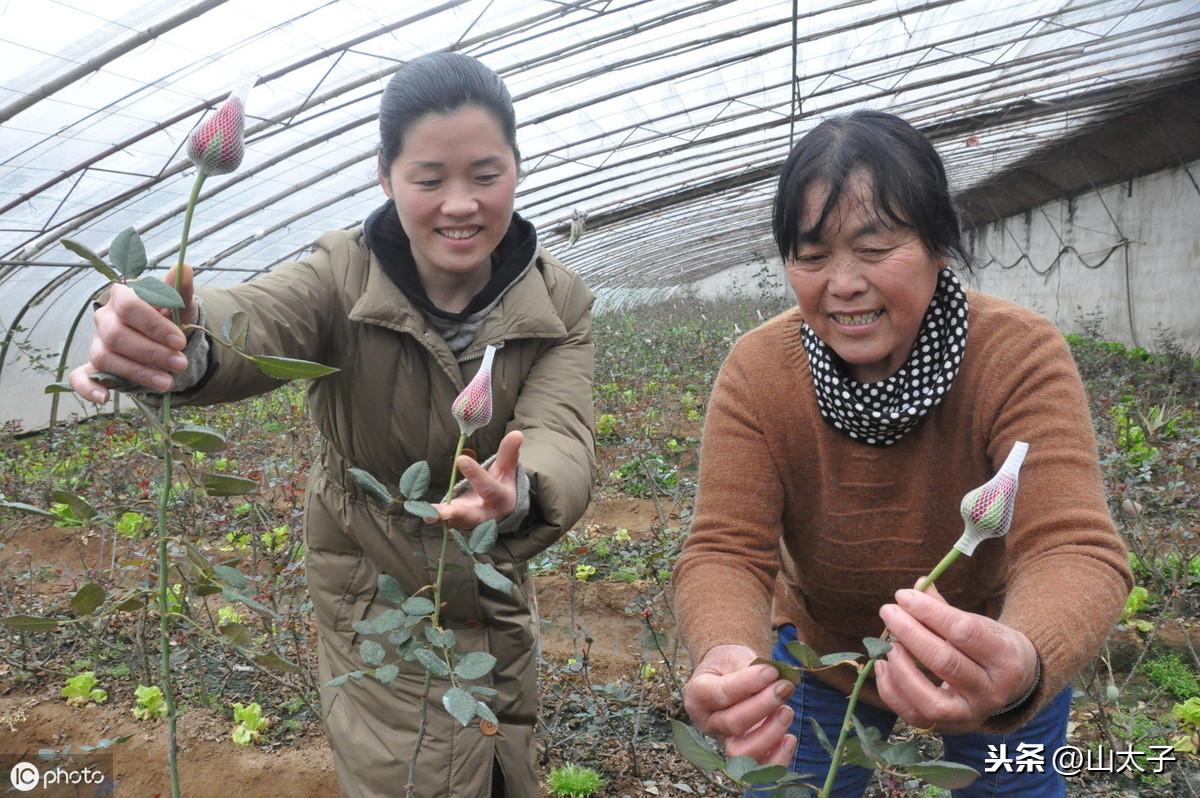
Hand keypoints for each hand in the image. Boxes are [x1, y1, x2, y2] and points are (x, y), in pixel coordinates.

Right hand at [68, 263, 198, 402]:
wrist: (168, 342)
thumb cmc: (172, 320)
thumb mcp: (181, 307)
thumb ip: (180, 290)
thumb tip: (185, 268)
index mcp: (123, 296)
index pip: (130, 306)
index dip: (154, 326)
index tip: (180, 341)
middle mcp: (105, 318)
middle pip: (116, 335)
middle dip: (151, 352)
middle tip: (180, 364)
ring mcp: (98, 342)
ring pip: (104, 357)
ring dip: (137, 372)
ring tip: (168, 382)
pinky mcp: (94, 367)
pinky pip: (80, 377)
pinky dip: (88, 388)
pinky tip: (104, 398)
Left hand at [429, 431, 522, 529]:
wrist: (502, 511)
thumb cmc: (502, 484)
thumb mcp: (508, 469)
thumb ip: (509, 453)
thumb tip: (517, 434)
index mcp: (501, 499)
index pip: (488, 487)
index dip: (475, 474)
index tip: (460, 458)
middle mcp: (486, 514)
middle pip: (472, 516)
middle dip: (457, 514)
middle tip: (444, 512)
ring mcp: (471, 521)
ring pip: (456, 522)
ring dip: (441, 519)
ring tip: (428, 515)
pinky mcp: (458, 523)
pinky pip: (445, 522)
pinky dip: (435, 517)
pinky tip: (423, 513)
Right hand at [683, 644, 796, 766]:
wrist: (727, 677)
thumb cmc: (730, 666)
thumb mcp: (733, 658)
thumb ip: (751, 669)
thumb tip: (776, 677)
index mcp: (698, 695)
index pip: (721, 693)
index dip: (749, 683)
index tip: (772, 672)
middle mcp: (707, 723)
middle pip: (732, 723)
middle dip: (763, 706)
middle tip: (784, 687)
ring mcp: (724, 742)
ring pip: (742, 752)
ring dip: (770, 733)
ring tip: (787, 711)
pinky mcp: (742, 757)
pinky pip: (759, 769)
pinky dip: (777, 758)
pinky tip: (789, 738)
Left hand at [875, 586, 1038, 733]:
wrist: (1014, 686)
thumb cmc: (990, 646)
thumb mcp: (980, 624)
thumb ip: (945, 608)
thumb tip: (916, 585)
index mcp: (1006, 657)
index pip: (963, 631)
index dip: (929, 611)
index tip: (903, 596)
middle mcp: (992, 691)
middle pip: (945, 662)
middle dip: (910, 633)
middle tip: (888, 612)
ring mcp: (971, 715)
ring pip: (930, 700)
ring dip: (901, 669)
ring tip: (888, 644)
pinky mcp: (950, 728)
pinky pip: (914, 716)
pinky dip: (891, 691)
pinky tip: (882, 665)